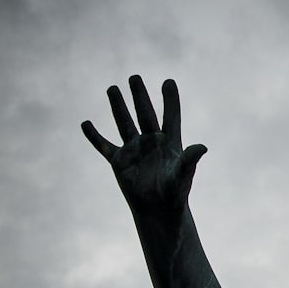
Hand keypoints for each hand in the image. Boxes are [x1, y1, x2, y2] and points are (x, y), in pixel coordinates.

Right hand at [82, 76, 206, 217]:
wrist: (159, 210)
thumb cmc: (175, 193)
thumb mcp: (183, 174)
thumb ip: (190, 159)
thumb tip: (202, 147)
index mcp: (170, 142)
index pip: (170, 116)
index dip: (170, 99)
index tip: (168, 81)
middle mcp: (151, 142)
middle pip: (144, 113)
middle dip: (140, 95)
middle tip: (134, 77)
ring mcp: (134, 150)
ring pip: (124, 122)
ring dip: (118, 106)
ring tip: (112, 88)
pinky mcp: (119, 161)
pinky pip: (103, 145)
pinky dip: (94, 136)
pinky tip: (85, 123)